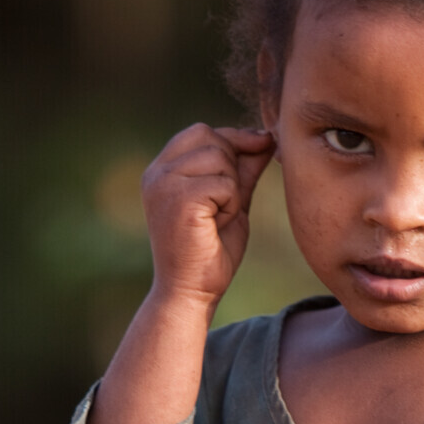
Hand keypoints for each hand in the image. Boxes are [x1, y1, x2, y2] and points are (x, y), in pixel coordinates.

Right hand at [140, 123, 274, 309]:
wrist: (192, 292)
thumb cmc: (211, 252)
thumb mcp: (232, 202)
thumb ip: (243, 169)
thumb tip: (267, 137)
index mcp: (162, 170)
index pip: (200, 131)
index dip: (234, 138)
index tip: (262, 146)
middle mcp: (157, 172)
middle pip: (210, 137)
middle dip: (232, 165)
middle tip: (226, 204)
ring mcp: (164, 183)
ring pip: (219, 158)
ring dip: (232, 189)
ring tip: (219, 217)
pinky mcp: (178, 198)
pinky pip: (224, 183)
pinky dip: (231, 204)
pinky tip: (217, 225)